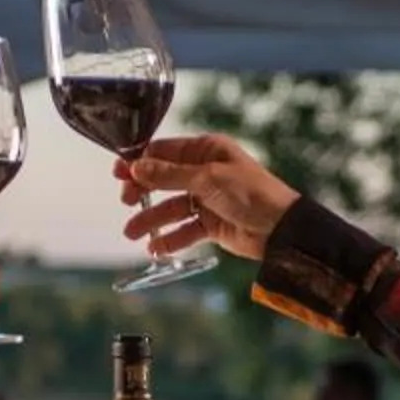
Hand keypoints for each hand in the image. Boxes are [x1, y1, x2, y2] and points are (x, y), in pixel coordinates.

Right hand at [117, 134, 300, 263]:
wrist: (281, 228)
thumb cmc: (252, 193)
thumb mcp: (207, 179)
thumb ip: (169, 175)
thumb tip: (137, 167)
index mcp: (207, 150)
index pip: (165, 152)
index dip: (140, 162)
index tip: (119, 172)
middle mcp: (205, 172)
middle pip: (163, 180)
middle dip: (143, 191)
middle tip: (126, 202)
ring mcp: (208, 199)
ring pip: (171, 208)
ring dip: (152, 219)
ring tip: (132, 233)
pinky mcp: (212, 224)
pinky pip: (185, 230)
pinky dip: (170, 239)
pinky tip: (156, 248)